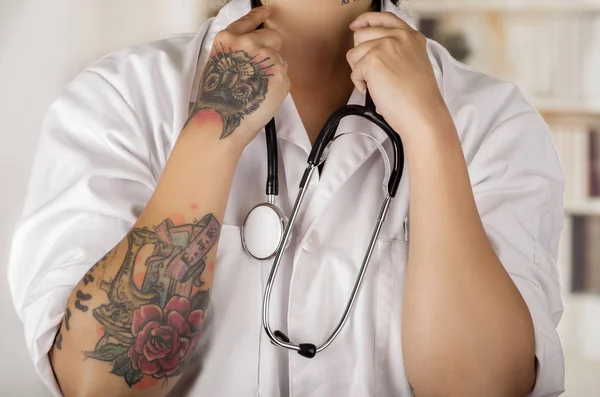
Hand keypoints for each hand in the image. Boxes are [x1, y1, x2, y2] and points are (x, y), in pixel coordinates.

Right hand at [186, 6, 288, 146]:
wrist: (222, 119)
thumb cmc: (217, 99)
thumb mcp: (218, 65)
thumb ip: (236, 52)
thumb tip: (253, 54)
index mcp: (229, 39)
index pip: (249, 21)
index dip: (259, 16)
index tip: (267, 10)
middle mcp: (248, 43)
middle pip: (273, 36)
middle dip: (270, 50)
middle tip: (259, 71)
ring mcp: (266, 57)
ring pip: (280, 57)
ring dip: (274, 69)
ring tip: (258, 87)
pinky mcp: (280, 74)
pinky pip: (285, 74)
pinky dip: (278, 84)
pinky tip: (264, 94)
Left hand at [347, 12, 449, 139]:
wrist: (422, 113)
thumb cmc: (418, 97)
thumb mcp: (413, 63)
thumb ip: (396, 50)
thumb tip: (370, 48)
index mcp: (411, 36)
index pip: (384, 18)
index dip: (365, 21)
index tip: (355, 25)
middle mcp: (398, 36)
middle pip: (361, 35)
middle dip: (360, 56)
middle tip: (372, 73)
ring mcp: (385, 46)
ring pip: (353, 53)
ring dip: (360, 71)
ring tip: (377, 84)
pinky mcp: (373, 60)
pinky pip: (354, 71)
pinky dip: (360, 85)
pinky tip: (376, 91)